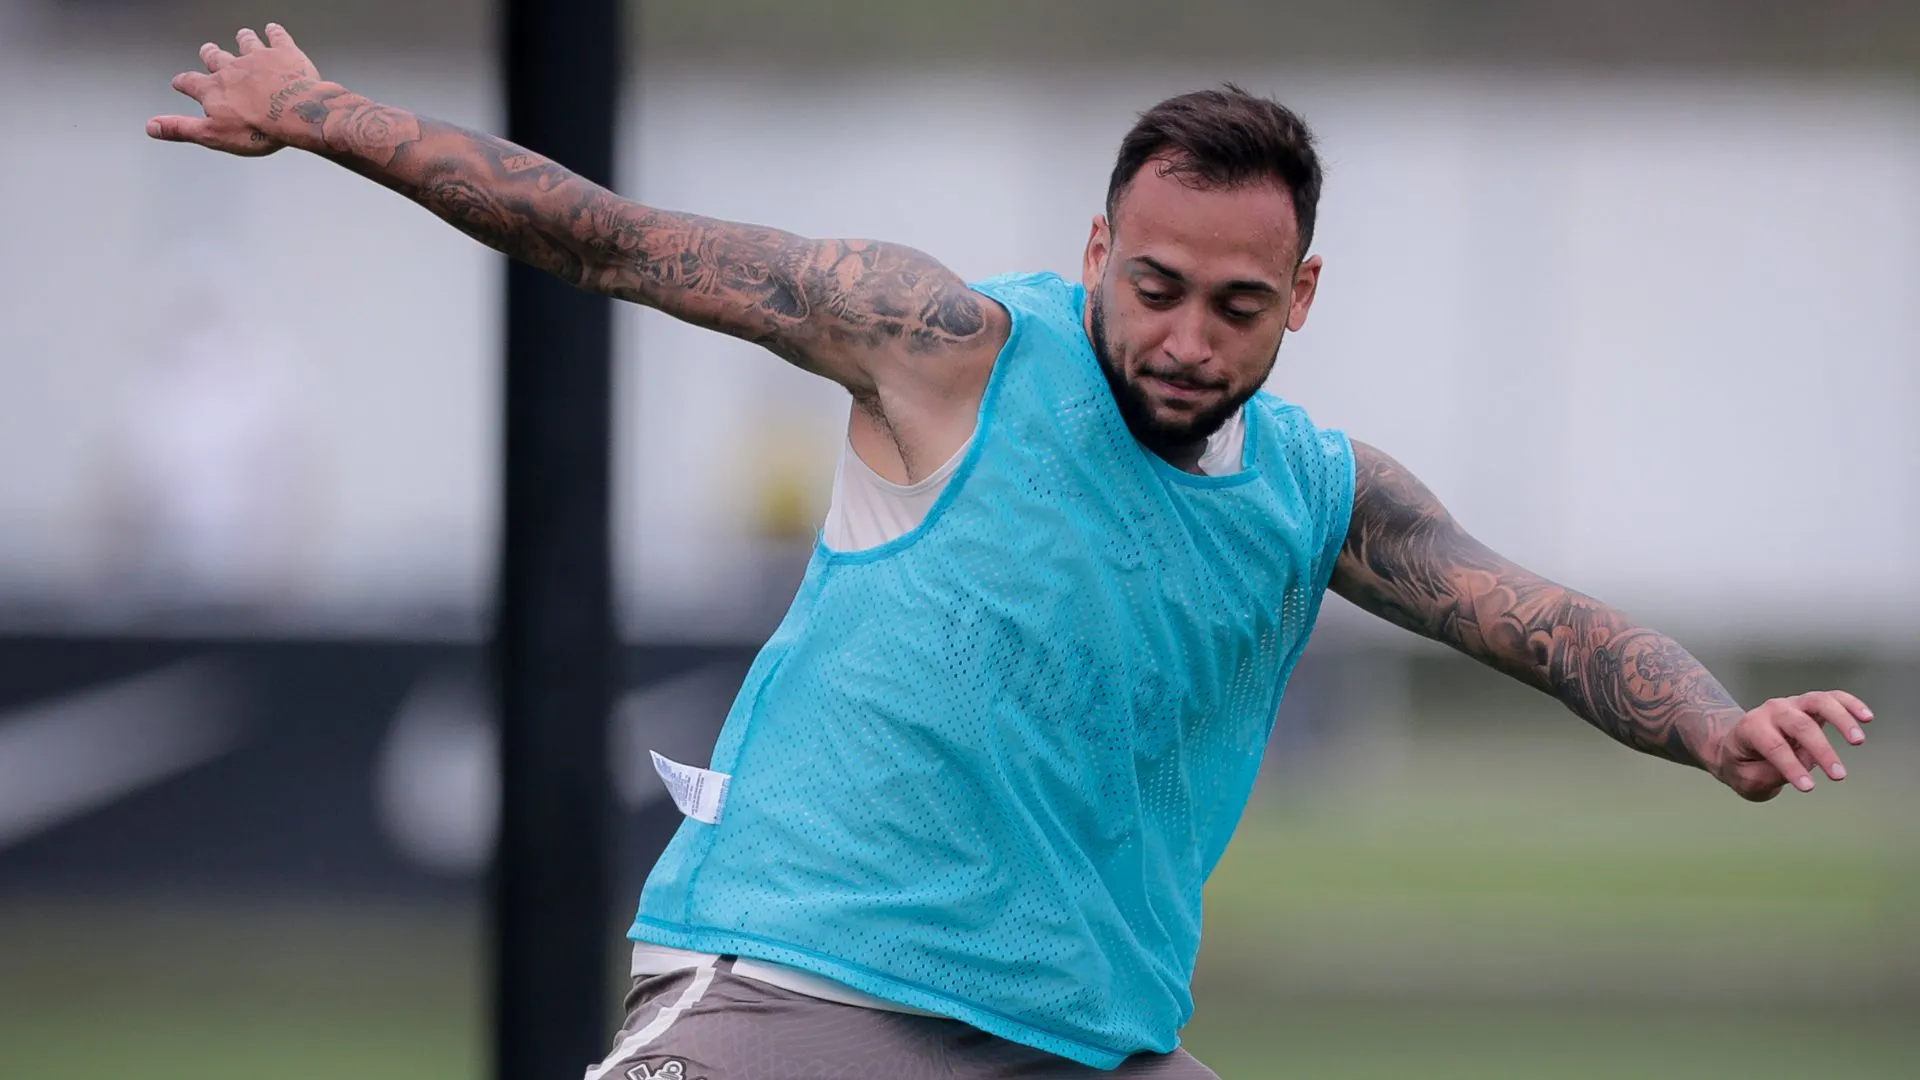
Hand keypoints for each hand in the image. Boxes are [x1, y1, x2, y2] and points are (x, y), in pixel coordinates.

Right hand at [147, 24, 321, 155]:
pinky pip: (277, 37)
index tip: (180, 81)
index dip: (184, 82)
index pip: (191, 83)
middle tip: (207, 50)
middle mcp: (232, 69)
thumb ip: (182, 128)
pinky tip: (273, 30)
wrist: (295, 113)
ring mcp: (258, 58)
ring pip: (246, 43)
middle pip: (216, 57)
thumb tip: (152, 127)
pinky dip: (274, 32)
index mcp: (214, 89)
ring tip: (242, 36)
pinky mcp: (284, 54)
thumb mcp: (213, 135)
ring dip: (243, 39)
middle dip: (210, 54)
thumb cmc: (258, 128)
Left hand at [1705, 690, 1873, 801]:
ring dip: (1840, 719)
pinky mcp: (1809, 705)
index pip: (1774, 746)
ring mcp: (1792, 704)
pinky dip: (1850, 704)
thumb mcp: (1746, 780)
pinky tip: (1867, 717)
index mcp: (1750, 728)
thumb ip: (1771, 773)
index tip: (1809, 788)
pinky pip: (1832, 698)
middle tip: (1838, 776)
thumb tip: (1804, 764)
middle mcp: (1771, 711)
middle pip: (1799, 725)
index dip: (1792, 767)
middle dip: (1821, 750)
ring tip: (1858, 740)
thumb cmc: (1743, 765)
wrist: (1737, 744)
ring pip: (1818, 702)